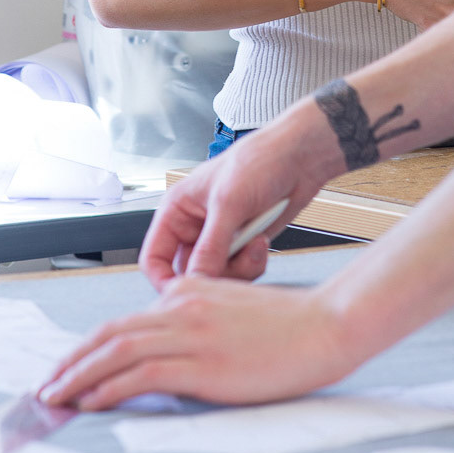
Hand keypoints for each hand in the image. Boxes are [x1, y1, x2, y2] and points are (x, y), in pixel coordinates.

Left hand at [40, 275, 350, 409]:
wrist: (324, 326)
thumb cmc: (287, 325)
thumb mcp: (232, 309)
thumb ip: (198, 318)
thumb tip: (167, 344)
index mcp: (190, 291)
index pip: (126, 320)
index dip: (91, 346)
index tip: (72, 368)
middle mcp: (184, 305)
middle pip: (111, 331)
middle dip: (72, 360)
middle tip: (47, 385)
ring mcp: (192, 332)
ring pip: (117, 350)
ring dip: (78, 375)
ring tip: (55, 397)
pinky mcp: (204, 360)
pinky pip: (142, 373)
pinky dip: (109, 388)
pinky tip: (91, 402)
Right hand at [137, 117, 322, 287]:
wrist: (300, 158)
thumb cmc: (259, 161)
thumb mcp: (229, 203)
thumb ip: (210, 246)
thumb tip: (195, 281)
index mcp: (178, 209)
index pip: (154, 257)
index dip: (163, 279)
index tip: (184, 294)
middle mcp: (196, 225)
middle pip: (189, 273)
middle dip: (212, 274)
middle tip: (232, 268)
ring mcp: (221, 236)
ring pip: (216, 276)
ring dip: (238, 268)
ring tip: (253, 244)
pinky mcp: (244, 244)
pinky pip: (240, 271)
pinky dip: (252, 263)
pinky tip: (262, 241)